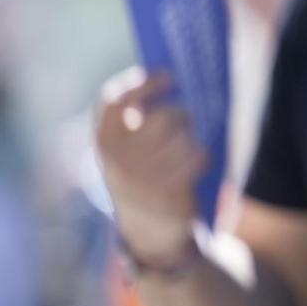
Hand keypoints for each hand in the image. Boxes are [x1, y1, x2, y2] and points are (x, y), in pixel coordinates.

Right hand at [94, 67, 208, 261]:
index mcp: (104, 142)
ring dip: (192, 137)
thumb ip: (139, 119)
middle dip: (181, 114)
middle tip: (186, 119)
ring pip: (183, 137)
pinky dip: (202, 155)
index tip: (168, 74)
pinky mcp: (169, 194)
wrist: (149, 231)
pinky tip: (197, 161)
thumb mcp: (128, 150)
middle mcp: (118, 160)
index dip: (143, 82)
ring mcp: (143, 179)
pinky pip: (197, 158)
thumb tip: (175, 78)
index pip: (115, 99)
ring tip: (187, 146)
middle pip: (162, 117)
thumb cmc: (144, 175)